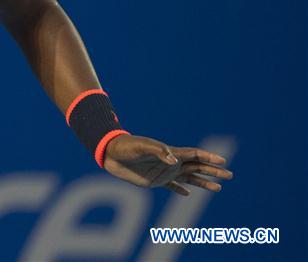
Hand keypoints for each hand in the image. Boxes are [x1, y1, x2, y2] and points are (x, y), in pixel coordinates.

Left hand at [102, 134, 232, 195]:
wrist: (111, 154)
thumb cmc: (127, 147)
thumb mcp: (142, 147)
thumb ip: (159, 152)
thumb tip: (174, 160)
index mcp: (170, 153)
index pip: (194, 155)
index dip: (209, 158)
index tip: (223, 161)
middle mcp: (170, 162)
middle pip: (197, 167)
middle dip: (213, 171)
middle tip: (229, 175)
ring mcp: (164, 172)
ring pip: (189, 178)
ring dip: (203, 182)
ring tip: (218, 188)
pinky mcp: (155, 181)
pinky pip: (172, 186)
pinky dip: (181, 190)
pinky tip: (188, 194)